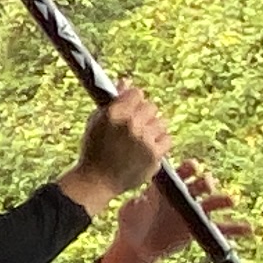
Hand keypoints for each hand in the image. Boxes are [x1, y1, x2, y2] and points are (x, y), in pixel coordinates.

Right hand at [65, 80, 174, 212]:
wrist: (96, 181)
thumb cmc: (94, 150)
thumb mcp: (97, 121)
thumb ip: (114, 101)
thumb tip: (126, 81)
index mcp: (114, 113)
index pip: (137, 93)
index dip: (134, 101)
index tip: (131, 110)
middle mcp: (130, 124)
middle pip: (151, 106)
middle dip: (145, 115)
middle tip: (136, 127)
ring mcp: (144, 139)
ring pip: (162, 122)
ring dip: (154, 129)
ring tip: (142, 139)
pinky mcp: (154, 155)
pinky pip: (168, 139)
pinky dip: (160, 143)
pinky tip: (148, 148)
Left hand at [103, 158, 241, 262]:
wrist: (139, 243)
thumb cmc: (132, 221)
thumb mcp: (130, 211)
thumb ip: (135, 203)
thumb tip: (138, 198)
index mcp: (168, 188)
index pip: (181, 173)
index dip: (188, 169)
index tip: (192, 168)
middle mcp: (185, 196)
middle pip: (200, 184)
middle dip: (205, 181)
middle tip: (206, 183)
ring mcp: (194, 212)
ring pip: (212, 203)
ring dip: (223, 200)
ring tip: (232, 200)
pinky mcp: (200, 229)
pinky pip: (220, 228)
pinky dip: (236, 228)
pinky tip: (249, 229)